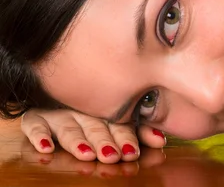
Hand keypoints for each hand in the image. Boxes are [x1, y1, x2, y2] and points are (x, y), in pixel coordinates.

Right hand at [20, 108, 166, 162]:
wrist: (54, 94)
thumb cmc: (93, 115)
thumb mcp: (115, 124)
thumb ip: (138, 132)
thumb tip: (160, 140)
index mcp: (106, 110)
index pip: (120, 123)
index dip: (129, 137)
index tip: (134, 152)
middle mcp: (84, 110)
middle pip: (96, 127)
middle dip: (106, 142)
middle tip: (114, 155)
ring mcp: (60, 114)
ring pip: (70, 128)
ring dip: (78, 142)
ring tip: (87, 154)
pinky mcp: (36, 118)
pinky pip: (35, 125)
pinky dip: (40, 136)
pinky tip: (46, 149)